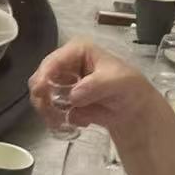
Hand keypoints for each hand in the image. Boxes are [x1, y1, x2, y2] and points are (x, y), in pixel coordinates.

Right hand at [29, 40, 166, 134]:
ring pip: (40, 97)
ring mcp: (61, 83)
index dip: (43, 76)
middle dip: (43, 99)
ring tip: (65, 124)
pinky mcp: (61, 101)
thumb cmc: (129, 88)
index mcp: (77, 51)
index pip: (52, 61)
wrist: (134, 110)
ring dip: (49, 112)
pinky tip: (80, 123)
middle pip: (39, 79)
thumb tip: (73, 96)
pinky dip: (59, 120)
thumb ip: (97, 85)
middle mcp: (64, 64)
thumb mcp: (119, 81)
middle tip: (53, 116)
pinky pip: (49, 111)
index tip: (41, 93)